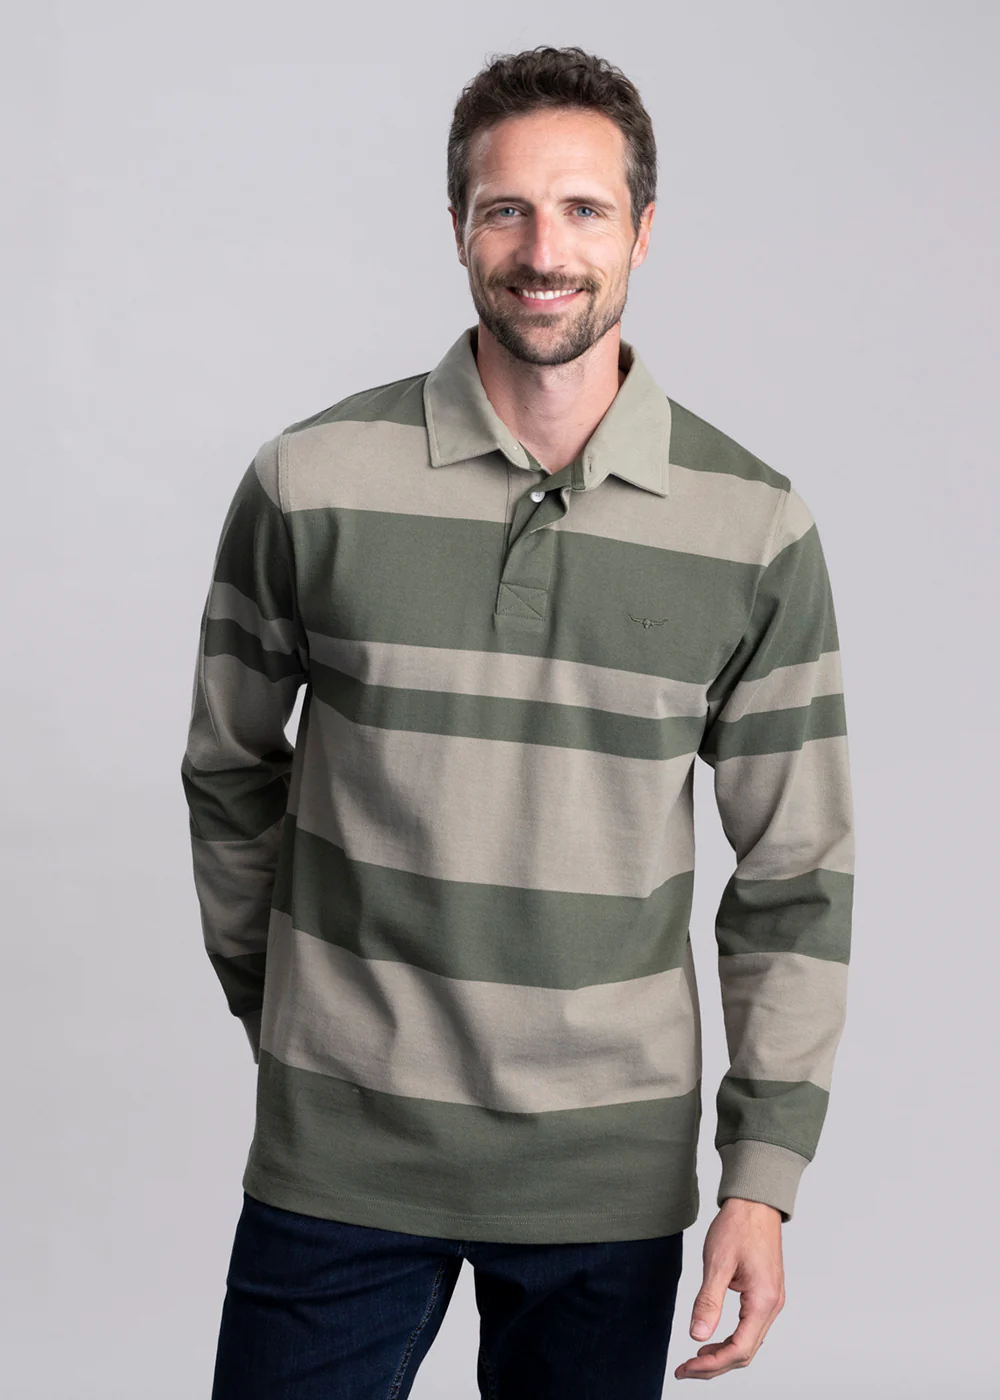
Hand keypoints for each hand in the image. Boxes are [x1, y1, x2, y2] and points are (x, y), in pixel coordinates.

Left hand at [674, 1197, 784, 1379]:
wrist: (755, 1202)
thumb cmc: (738, 1226)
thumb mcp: (717, 1263)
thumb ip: (708, 1302)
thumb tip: (698, 1337)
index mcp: (763, 1301)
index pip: (740, 1350)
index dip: (712, 1365)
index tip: (686, 1368)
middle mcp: (772, 1305)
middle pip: (745, 1352)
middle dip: (714, 1366)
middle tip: (684, 1370)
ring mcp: (771, 1301)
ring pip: (748, 1343)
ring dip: (722, 1355)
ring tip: (694, 1360)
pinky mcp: (765, 1294)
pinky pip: (749, 1328)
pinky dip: (730, 1339)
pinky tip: (711, 1339)